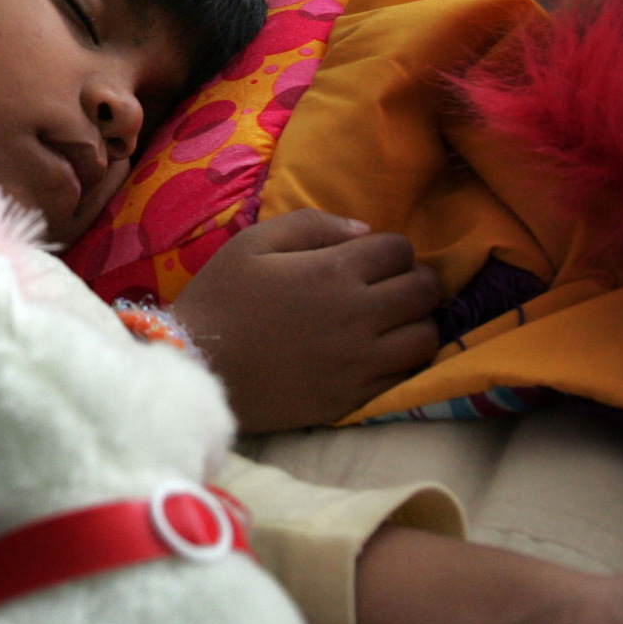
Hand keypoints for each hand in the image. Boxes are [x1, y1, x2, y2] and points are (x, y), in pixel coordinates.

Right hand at [175, 209, 441, 431]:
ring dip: (417, 323)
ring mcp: (358, 362)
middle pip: (425, 291)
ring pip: (426, 338)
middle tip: (391, 287)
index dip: (391, 250)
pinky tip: (381, 355)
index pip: (401, 250)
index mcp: (334, 271)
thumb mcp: (254, 242)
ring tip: (393, 323)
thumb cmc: (221, 299)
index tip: (374, 260)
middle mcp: (357, 315)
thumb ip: (313, 224)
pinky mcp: (352, 399)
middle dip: (414, 281)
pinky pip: (405, 378)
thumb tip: (365, 230)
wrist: (197, 368)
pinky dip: (403, 362)